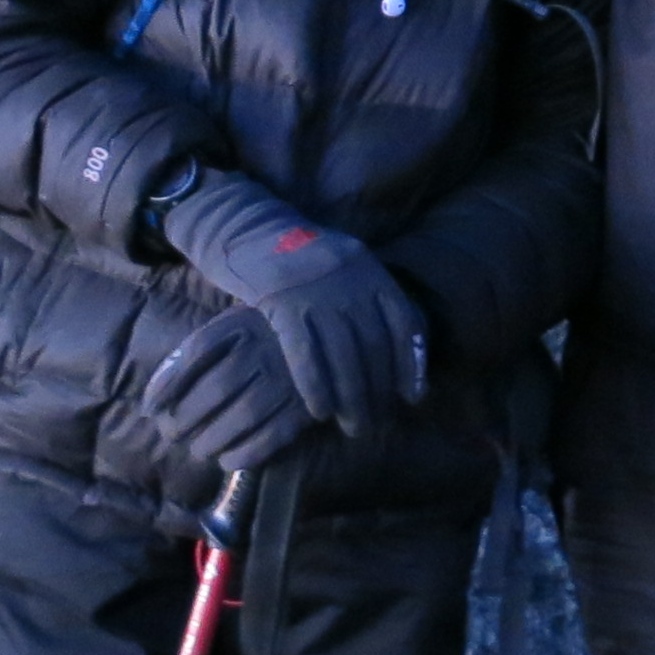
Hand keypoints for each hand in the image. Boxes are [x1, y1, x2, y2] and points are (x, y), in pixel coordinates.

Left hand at [142, 308, 313, 471]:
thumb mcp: (234, 330)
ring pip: (244, 415)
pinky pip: (274, 436)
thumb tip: (153, 398)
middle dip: (187, 417)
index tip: (150, 408)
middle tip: (171, 435)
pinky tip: (228, 461)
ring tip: (199, 451)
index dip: (169, 382)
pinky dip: (246, 453)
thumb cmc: (266, 339)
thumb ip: (196, 354)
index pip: (198, 350)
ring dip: (214, 440)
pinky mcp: (308, 407)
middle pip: (218, 387)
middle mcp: (268, 347)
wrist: (329, 343)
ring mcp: (291, 377)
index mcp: (245, 323)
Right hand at [154, 172, 427, 434]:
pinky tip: (319, 411)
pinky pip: (304, 354)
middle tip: (375, 424)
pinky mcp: (281, 301)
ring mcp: (315, 287)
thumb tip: (392, 342)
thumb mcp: (337, 262)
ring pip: (343, 354)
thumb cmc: (292, 254)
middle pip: (373, 344)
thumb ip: (363, 292)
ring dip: (351, 397)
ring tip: (353, 426)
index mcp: (366, 264)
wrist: (243, 228)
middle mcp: (347, 275)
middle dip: (377, 390)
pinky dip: (315, 386)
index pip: (401, 320)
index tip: (412, 397)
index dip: (410, 362)